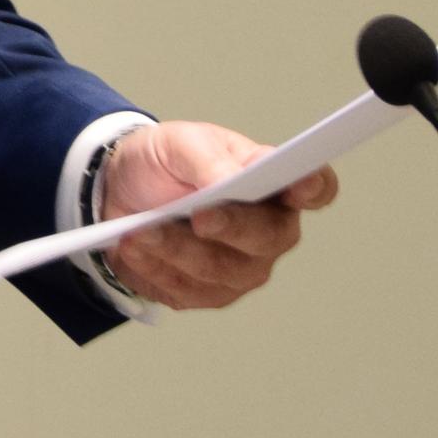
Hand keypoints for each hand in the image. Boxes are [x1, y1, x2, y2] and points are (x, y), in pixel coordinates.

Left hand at [100, 119, 334, 309]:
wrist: (120, 192)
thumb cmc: (165, 163)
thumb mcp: (180, 143)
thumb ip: (209, 159)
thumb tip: (229, 183)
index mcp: (275, 183)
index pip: (316, 188)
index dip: (314, 188)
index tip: (300, 183)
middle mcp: (271, 231)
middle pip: (269, 239)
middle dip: (231, 227)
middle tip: (199, 215)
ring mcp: (243, 268)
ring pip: (221, 270)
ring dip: (176, 250)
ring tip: (140, 231)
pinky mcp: (209, 294)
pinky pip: (187, 290)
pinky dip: (156, 268)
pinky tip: (133, 247)